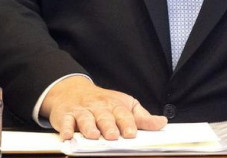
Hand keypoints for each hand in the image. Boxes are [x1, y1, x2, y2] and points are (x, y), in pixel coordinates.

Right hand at [40, 76, 167, 139]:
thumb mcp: (125, 105)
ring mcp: (81, 111)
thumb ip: (142, 117)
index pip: (123, 114)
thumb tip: (162, 123)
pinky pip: (65, 121)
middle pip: (104, 116)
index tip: (132, 133)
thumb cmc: (103, 102)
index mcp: (115, 105)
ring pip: (85, 118)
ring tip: (93, 136)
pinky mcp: (65, 115)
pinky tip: (67, 135)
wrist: (73, 90)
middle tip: (113, 136)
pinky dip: (65, 128)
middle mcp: (98, 107)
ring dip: (88, 127)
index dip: (128, 123)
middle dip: (108, 126)